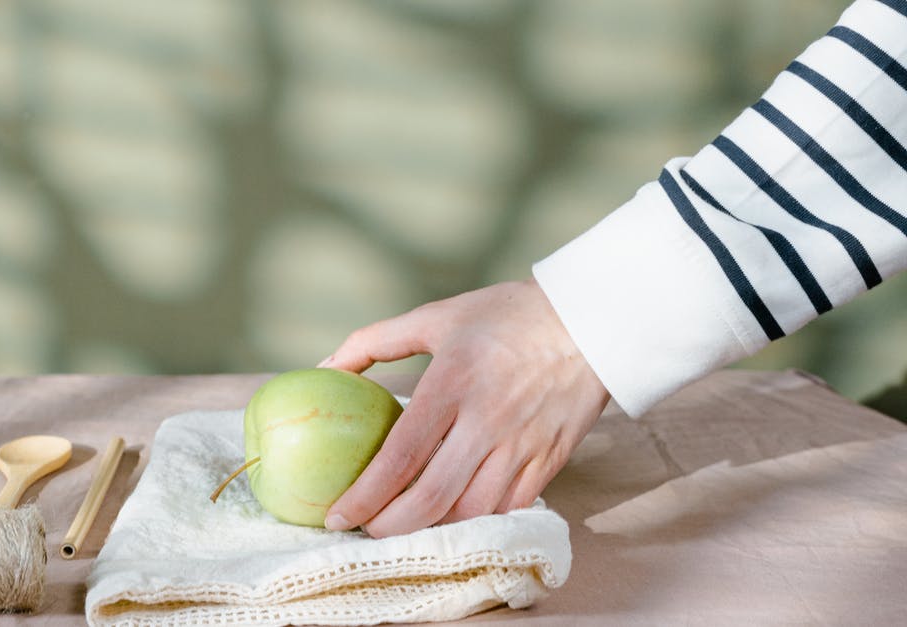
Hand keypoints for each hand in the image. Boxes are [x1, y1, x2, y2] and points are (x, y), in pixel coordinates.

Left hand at [320, 279, 608, 537]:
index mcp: (453, 383)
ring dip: (432, 529)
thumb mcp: (437, 316)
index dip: (365, 496)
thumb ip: (374, 341)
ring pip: (471, 512)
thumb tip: (326, 369)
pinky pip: (508, 508)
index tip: (337, 516)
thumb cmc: (509, 315)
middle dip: (391, 527)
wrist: (592, 320)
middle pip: (432, 498)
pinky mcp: (550, 460)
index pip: (401, 457)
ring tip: (404, 527)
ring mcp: (522, 445)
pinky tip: (452, 518)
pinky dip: (476, 521)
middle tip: (366, 531)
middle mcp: (487, 420)